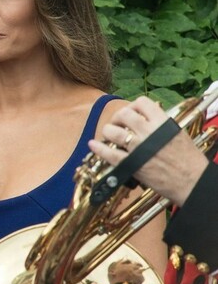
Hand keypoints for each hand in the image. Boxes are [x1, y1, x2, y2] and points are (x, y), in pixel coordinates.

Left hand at [87, 96, 208, 206]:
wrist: (191, 181)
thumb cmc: (188, 160)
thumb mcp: (177, 133)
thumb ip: (161, 124)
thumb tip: (147, 116)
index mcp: (162, 122)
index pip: (142, 103)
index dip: (133, 106)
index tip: (131, 112)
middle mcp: (148, 131)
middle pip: (123, 115)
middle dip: (117, 118)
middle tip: (117, 124)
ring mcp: (137, 147)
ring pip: (112, 132)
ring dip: (107, 131)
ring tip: (108, 135)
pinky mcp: (130, 164)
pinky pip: (109, 154)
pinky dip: (98, 149)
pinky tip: (93, 145)